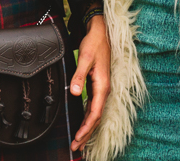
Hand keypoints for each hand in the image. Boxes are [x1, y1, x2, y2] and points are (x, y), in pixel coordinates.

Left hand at [70, 15, 109, 151]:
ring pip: (95, 114)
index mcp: (102, 86)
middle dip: (86, 134)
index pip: (94, 113)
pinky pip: (94, 107)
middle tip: (76, 147)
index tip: (78, 138)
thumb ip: (79, 75)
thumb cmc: (94, 44)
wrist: (100, 32)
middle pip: (95, 118)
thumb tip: (75, 93)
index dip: (86, 128)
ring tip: (79, 141)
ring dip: (87, 128)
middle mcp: (104, 90)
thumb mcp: (84, 57)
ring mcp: (102, 89)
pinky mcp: (98, 86)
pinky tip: (83, 123)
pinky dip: (88, 118)